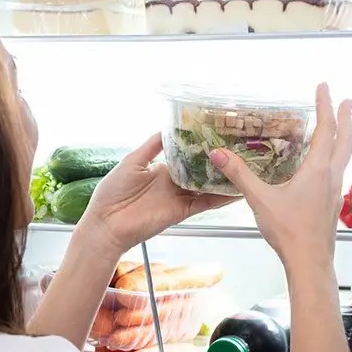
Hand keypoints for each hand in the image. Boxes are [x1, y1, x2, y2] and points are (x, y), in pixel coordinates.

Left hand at [75, 134, 232, 257]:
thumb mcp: (132, 161)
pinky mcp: (181, 212)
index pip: (186, 156)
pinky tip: (236, 190)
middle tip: (239, 148)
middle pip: (200, 171)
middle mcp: (173, 183)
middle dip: (216, 162)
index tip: (217, 134)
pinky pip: (204, 203)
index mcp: (161, 169)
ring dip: (223, 179)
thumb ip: (152, 146)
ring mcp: (178, 197)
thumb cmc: (112, 192)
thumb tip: (167, 127)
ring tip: (245, 167)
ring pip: (207, 186)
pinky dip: (220, 198)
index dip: (200, 147)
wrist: (107, 224)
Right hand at [209, 84, 351, 271]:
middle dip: (347, 117)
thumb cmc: (289, 230)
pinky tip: (327, 165)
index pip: (325, 129)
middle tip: (349, 100)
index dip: (325, 106)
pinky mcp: (333, 203)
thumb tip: (218, 153)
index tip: (325, 87)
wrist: (310, 261)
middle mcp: (331, 176)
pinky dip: (338, 157)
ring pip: (346, 156)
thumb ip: (240, 174)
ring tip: (343, 127)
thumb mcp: (260, 199)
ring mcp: (335, 190)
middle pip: (346, 140)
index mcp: (317, 169)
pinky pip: (339, 171)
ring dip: (346, 137)